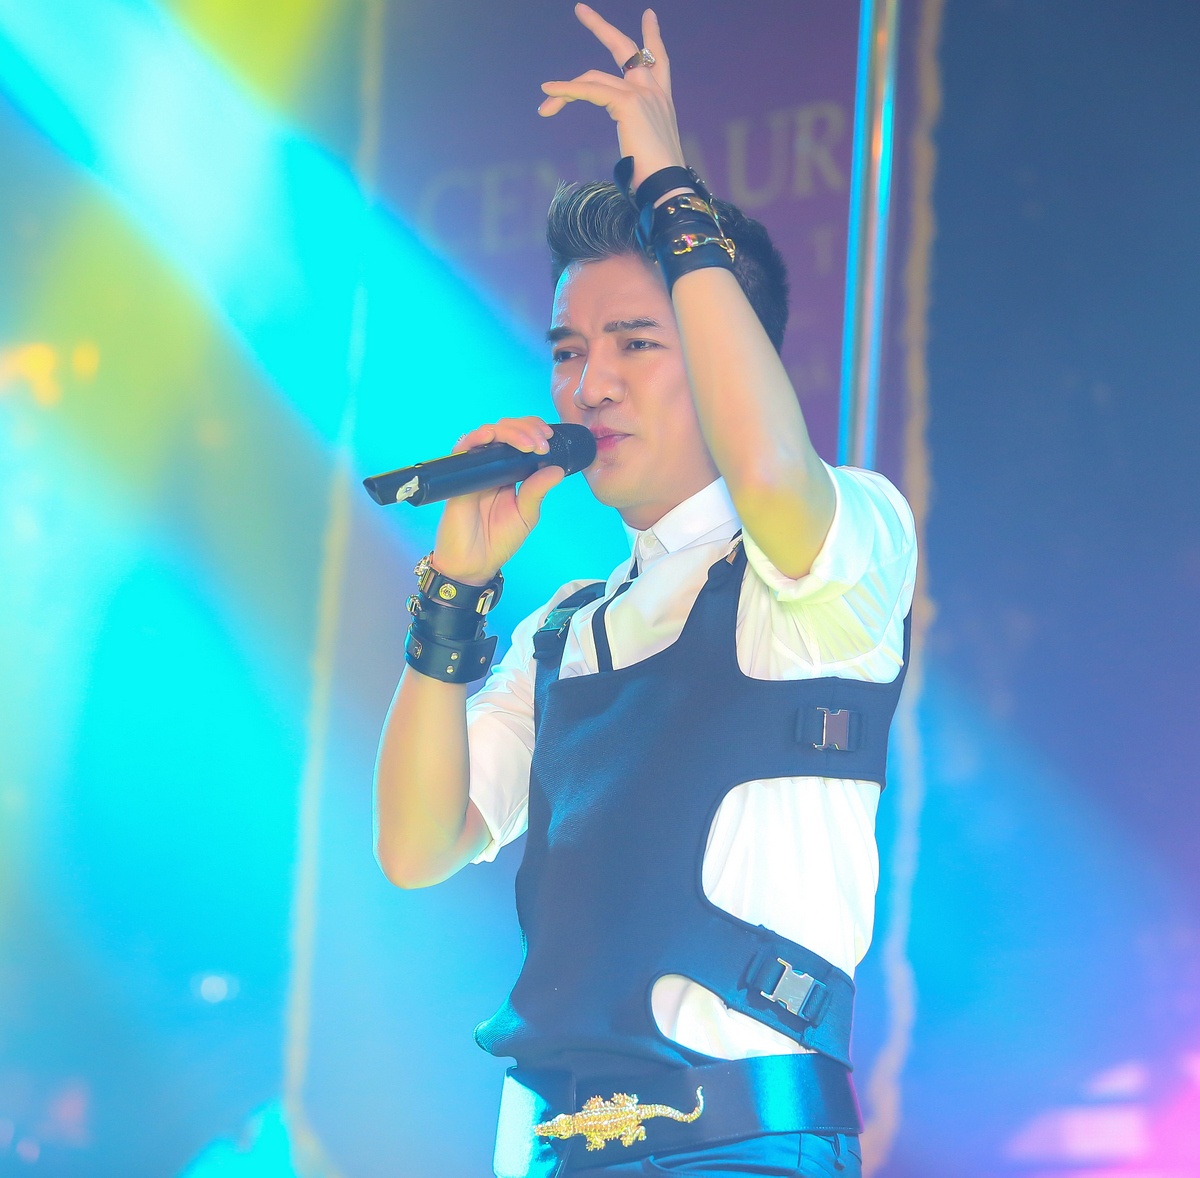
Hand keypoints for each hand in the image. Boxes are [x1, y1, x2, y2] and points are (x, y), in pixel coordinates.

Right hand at [431, 417, 565, 584]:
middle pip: (506, 430)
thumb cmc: (499, 541)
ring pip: (488, 433)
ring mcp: (475, 468)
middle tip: (541, 443)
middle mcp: (493, 466)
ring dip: (509, 431)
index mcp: (511, 473)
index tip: (549, 437)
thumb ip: (537, 491)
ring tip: (527, 444)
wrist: (473, 563)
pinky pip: (464, 448)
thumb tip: (557, 469)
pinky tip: (492, 437)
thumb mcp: (526, 515)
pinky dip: (477, 437)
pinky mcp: (459, 475)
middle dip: (526, 428)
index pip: (522, 439)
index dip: (534, 430)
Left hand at [538, 4, 684, 188]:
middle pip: (626, 48)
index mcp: (662, 101)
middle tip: (580, 9)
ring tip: (546, 95)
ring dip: (567, 88)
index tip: (649, 16)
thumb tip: (628, 157)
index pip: (658, 61)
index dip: (652, 37)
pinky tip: (550, 94)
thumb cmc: (656, 179)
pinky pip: (590, 91)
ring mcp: (642, 94)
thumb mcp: (645, 151)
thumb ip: (636, 139)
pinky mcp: (628, 103)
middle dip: (600, 27)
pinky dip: (567, 92)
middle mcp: (654, 91)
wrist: (667, 186)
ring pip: (594, 78)